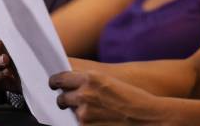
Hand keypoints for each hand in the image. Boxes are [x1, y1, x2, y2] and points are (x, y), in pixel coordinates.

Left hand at [49, 70, 167, 124]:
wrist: (145, 115)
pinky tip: (96, 120)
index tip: (54, 84)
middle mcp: (84, 93)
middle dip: (64, 99)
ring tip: (91, 112)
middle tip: (70, 101)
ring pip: (68, 111)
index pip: (60, 78)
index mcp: (90, 77)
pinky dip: (82, 122)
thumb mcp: (107, 82)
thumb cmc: (130, 97)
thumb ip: (87, 82)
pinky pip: (76, 123)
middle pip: (61, 97)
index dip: (55, 82)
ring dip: (75, 111)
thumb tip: (68, 86)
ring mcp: (84, 112)